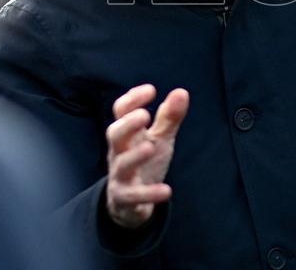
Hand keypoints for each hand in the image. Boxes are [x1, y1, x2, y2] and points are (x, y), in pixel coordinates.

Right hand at [104, 84, 188, 228]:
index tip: (151, 90)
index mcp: (127, 133)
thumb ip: (168, 117)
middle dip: (127, 124)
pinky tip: (167, 191)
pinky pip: (133, 196)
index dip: (132, 99)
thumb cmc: (144, 162)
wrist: (130, 204)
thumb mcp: (159, 138)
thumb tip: (182, 92)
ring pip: (122, 164)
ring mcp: (120, 175)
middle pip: (114, 134)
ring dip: (134, 155)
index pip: (121, 111)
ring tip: (150, 147)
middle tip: (144, 115)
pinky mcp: (125, 198)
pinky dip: (149, 194)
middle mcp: (119, 152)